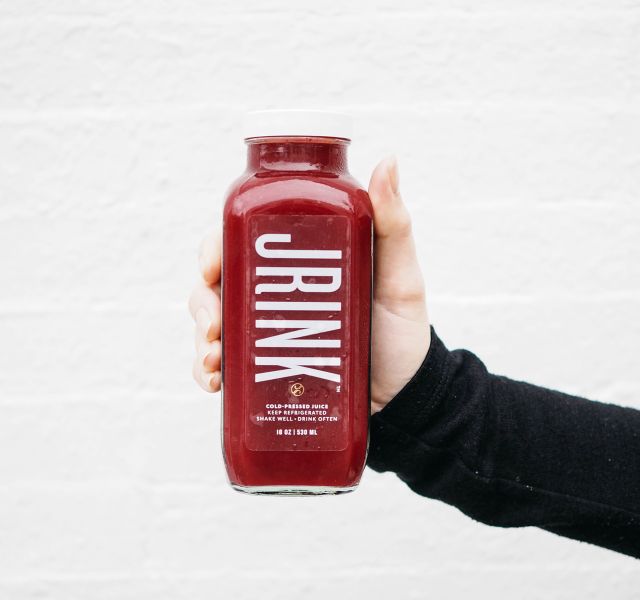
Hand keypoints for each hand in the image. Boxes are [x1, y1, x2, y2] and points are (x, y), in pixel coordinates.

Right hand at [189, 157, 429, 413]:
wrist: (403, 392)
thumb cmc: (400, 329)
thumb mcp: (399, 275)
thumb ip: (394, 224)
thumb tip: (388, 160)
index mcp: (295, 264)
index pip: (242, 241)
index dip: (214, 247)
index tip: (212, 266)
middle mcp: (274, 293)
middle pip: (217, 283)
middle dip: (204, 300)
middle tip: (214, 324)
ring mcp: (266, 331)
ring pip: (212, 323)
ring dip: (202, 340)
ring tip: (216, 360)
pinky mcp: (265, 369)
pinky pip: (223, 367)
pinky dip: (209, 372)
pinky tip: (217, 381)